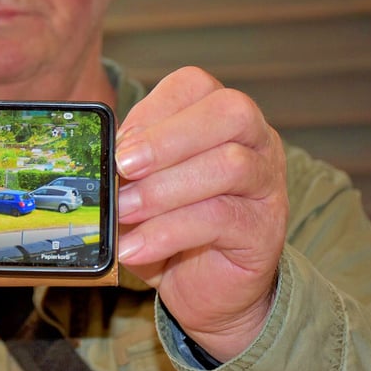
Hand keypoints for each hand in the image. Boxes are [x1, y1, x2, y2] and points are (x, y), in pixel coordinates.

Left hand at [115, 66, 287, 361]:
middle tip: (124, 167)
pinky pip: (220, 219)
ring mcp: (267, 184)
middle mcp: (256, 140)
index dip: (154, 109)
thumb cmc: (171, 222)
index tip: (119, 143)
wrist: (206, 284)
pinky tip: (137, 247)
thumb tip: (103, 153)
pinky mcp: (264, 229)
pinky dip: (168, 232)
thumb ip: (131, 162)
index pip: (195, 86)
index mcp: (221, 117)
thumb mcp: (143, 184)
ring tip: (124, 211)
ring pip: (229, 165)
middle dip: (169, 137)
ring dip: (164, 189)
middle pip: (229, 112)